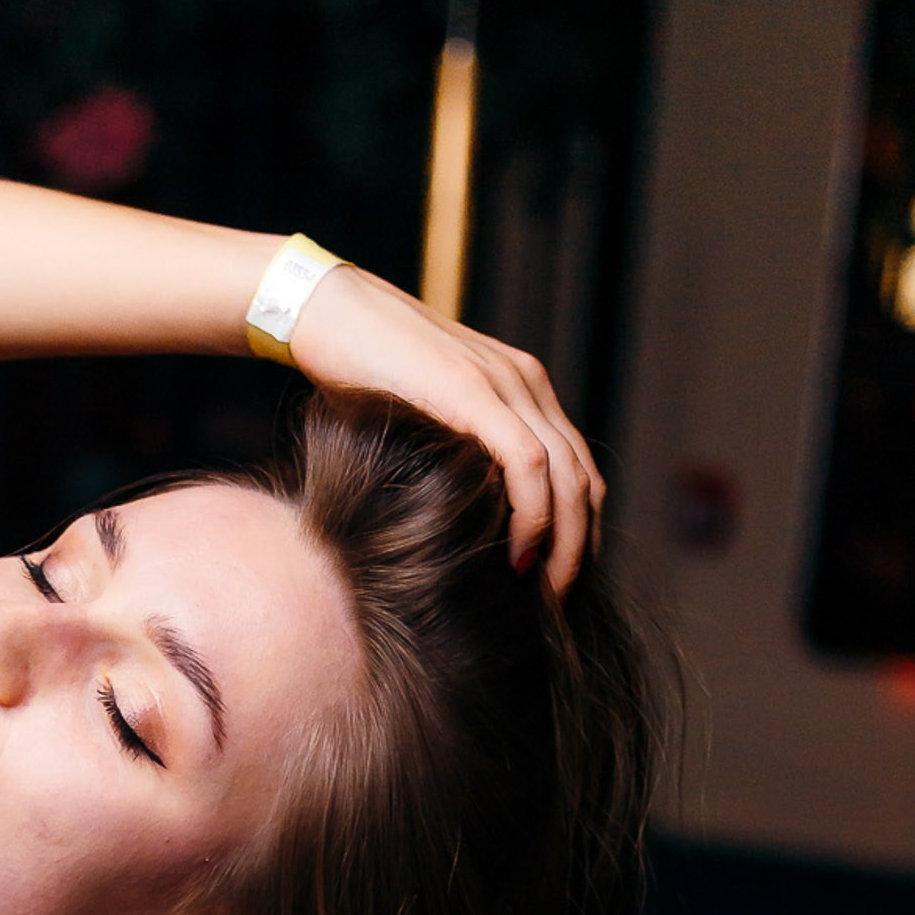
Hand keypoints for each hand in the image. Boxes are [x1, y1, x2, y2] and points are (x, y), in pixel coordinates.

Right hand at [290, 262, 603, 592]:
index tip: (561, 579)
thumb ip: (456, 450)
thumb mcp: (425, 416)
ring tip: (548, 589)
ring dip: (567, 543)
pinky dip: (534, 516)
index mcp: (521, 387)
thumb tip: (462, 517)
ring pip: (569, 475)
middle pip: (586, 476)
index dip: (581, 529)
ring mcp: (505, 385)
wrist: (328, 313)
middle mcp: (526, 383)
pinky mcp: (475, 393)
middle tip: (564, 600)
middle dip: (583, 547)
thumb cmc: (360, 372)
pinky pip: (528, 464)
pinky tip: (520, 555)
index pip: (577, 467)